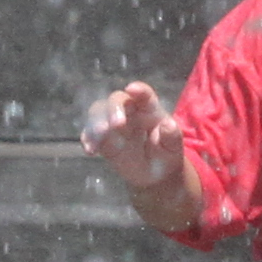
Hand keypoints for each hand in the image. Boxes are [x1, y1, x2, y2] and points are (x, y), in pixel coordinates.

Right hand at [80, 82, 181, 198]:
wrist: (154, 173)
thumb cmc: (166, 154)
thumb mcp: (173, 148)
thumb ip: (172, 136)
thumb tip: (168, 125)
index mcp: (150, 110)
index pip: (145, 96)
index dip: (139, 90)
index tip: (132, 89)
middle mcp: (129, 111)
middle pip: (117, 100)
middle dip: (114, 109)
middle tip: (117, 125)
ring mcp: (113, 123)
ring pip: (99, 112)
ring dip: (96, 122)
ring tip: (100, 137)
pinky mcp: (102, 137)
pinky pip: (90, 132)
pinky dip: (88, 138)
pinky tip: (90, 150)